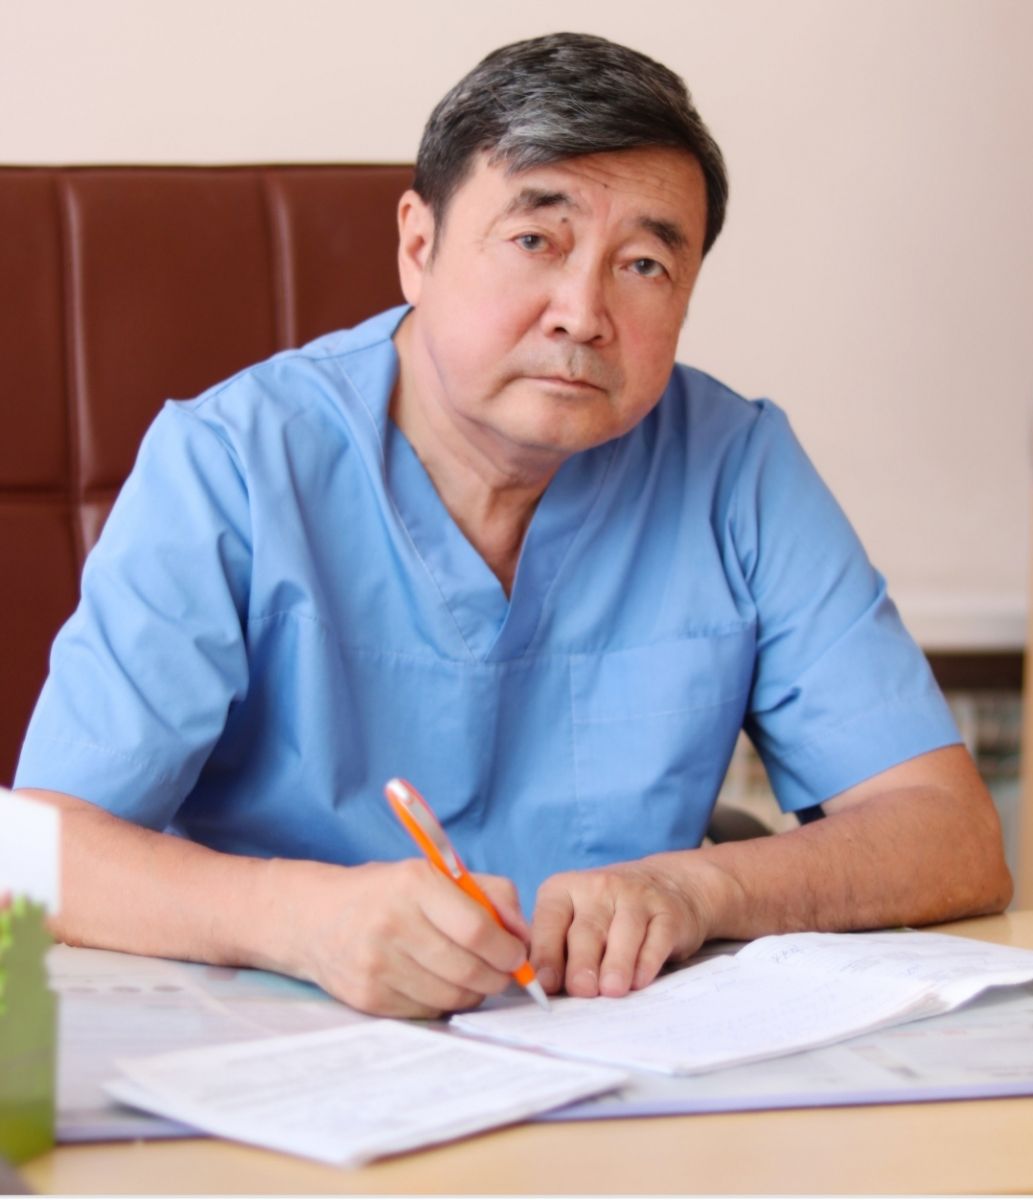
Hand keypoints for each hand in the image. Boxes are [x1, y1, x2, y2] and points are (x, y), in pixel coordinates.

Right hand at [267, 857, 530, 1017]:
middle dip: (497, 977)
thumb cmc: (386, 893)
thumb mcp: (433, 874)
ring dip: (473, 994)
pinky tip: (438, 985)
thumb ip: (488, 894)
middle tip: (502, 972)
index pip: (476, 930)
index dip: (507, 950)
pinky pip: (426, 1013)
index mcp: (414, 884)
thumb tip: (523, 935)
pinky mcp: (368, 998)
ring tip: (471, 977)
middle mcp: (392, 924)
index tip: (517, 955)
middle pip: (468, 971)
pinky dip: (443, 1004)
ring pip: (451, 998)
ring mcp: (377, 965)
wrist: (313, 917)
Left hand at [530, 855, 723, 998]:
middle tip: (581, 990)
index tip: (545, 984)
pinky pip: (657, 937)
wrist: (666, 885)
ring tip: (611, 990)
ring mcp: (636, 897)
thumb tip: (538, 989)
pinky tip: (640, 980)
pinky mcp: (668, 912)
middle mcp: (599, 888)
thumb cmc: (605, 915)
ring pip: (624, 932)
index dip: (546, 953)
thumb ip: (553, 948)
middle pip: (587, 929)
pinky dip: (648, 960)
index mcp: (564, 890)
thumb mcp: (572, 919)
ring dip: (617, 963)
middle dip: (582, 962)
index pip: (550, 920)